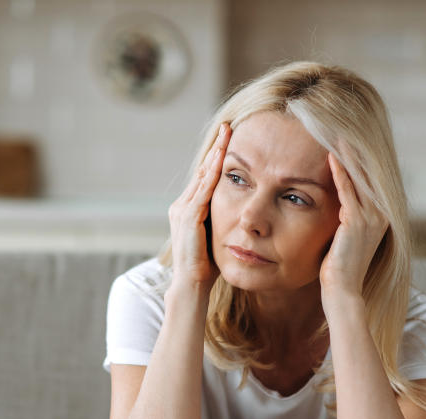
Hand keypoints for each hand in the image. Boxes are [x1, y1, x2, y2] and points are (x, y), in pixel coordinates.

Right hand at [168, 122, 230, 291]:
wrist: (191, 286)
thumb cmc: (208, 267)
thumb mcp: (218, 237)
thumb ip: (225, 221)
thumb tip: (244, 213)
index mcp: (188, 209)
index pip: (204, 177)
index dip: (216, 158)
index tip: (229, 139)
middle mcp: (181, 206)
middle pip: (202, 170)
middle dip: (216, 148)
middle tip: (228, 126)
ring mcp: (182, 210)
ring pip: (202, 176)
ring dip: (215, 154)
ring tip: (227, 134)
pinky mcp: (189, 218)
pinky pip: (203, 190)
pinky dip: (213, 173)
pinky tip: (223, 159)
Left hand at [319, 147, 389, 300]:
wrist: (343, 291)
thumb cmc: (339, 268)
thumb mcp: (347, 238)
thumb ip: (348, 219)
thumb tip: (341, 206)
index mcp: (381, 217)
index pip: (369, 180)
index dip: (359, 159)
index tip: (346, 139)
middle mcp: (381, 214)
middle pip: (367, 173)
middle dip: (355, 150)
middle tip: (342, 127)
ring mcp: (372, 217)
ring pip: (359, 177)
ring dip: (348, 154)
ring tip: (337, 133)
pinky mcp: (357, 221)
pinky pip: (348, 190)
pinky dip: (340, 172)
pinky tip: (332, 155)